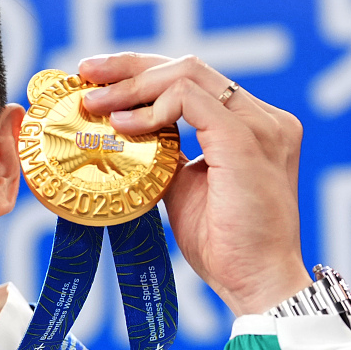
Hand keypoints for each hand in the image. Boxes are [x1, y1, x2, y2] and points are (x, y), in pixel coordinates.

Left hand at [75, 53, 310, 315]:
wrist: (258, 282)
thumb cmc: (226, 246)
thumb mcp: (185, 188)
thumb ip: (167, 154)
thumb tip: (124, 133)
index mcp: (254, 126)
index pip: (196, 81)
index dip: (145, 74)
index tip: (100, 81)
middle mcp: (264, 118)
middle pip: (190, 67)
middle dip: (131, 66)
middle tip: (86, 71)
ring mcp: (259, 125)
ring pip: (187, 74)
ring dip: (133, 86)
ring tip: (96, 105)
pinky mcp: (244, 138)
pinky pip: (189, 99)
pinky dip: (152, 108)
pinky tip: (124, 126)